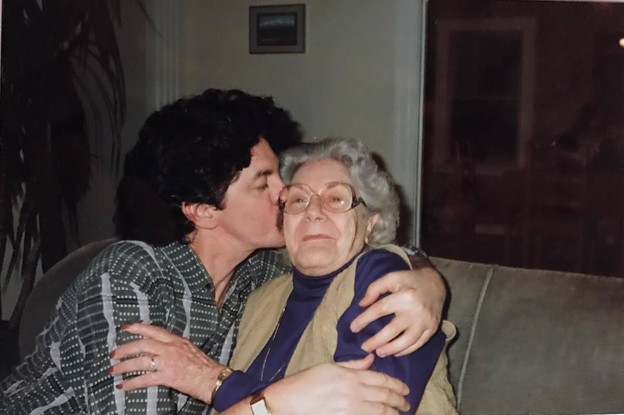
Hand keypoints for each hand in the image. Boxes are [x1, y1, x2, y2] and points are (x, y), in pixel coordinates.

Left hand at [109, 323, 222, 403]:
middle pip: (142, 344)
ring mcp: (168, 362)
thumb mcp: (188, 348)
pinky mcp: (167, 376)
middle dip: (125, 348)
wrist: (212, 378)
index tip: (125, 327)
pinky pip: (145, 379)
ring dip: (124, 366)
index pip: (153, 330)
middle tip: (113, 354)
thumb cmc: (203, 365)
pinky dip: (132, 382)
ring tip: (113, 370)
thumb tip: (160, 347)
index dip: (138, 328)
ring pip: (140, 361)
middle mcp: (170, 348)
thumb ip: (174, 346)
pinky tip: (123, 386)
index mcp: (176, 340)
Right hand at [257, 355, 409, 414]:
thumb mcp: (329, 366)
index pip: (381, 379)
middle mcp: (353, 392)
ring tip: (399, 413)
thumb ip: (352, 365)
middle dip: (399, 400)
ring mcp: (350, 409)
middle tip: (406, 403)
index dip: (396, 385)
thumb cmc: (306, 381)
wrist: (288, 401)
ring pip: (380, 411)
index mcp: (350, 375)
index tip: (405, 389)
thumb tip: (370, 359)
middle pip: (384, 396)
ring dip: (393, 413)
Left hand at [351, 266, 445, 356]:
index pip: (379, 310)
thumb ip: (374, 289)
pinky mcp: (433, 328)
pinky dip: (406, 350)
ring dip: (391, 349)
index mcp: (403, 295)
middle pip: (392, 330)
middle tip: (364, 347)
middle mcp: (415, 310)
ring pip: (407, 341)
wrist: (436, 283)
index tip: (353, 328)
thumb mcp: (391, 278)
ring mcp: (425, 321)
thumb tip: (362, 305)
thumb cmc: (409, 280)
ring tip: (379, 352)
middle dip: (376, 341)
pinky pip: (419, 344)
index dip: (364, 320)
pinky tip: (396, 353)